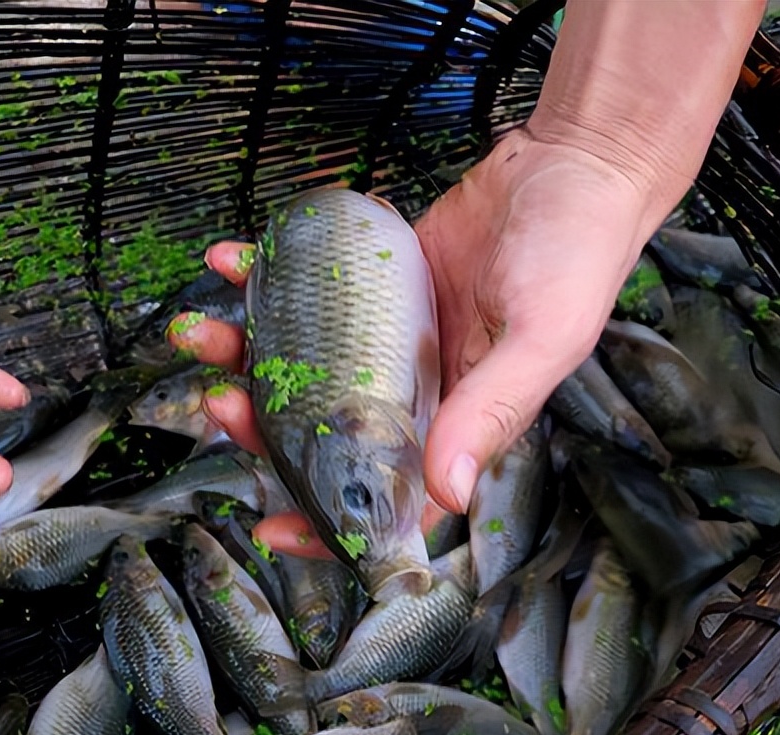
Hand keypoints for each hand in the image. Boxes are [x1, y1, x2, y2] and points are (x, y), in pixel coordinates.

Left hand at [168, 126, 658, 549]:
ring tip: (202, 330)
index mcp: (455, 420)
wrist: (575, 163)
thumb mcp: (543, 336)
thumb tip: (444, 495)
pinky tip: (232, 259)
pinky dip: (262, 275)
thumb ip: (492, 411)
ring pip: (300, 361)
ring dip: (243, 352)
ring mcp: (384, 334)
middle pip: (320, 427)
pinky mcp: (370, 280)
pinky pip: (306, 288)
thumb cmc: (577, 254)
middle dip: (260, 423)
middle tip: (218, 400)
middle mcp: (412, 386)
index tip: (269, 527)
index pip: (386, 494)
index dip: (329, 521)